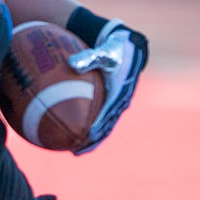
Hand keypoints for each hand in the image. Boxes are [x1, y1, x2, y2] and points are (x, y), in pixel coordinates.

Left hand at [65, 17, 148, 154]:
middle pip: (107, 125)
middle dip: (93, 139)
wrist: (128, 48)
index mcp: (119, 91)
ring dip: (92, 140)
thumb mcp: (104, 51)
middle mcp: (120, 101)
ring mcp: (117, 104)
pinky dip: (90, 130)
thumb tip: (71, 63)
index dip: (99, 124)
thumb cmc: (113, 49)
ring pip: (104, 127)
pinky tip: (72, 137)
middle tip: (78, 150)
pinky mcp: (112, 104)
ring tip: (76, 151)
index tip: (87, 135)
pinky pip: (100, 120)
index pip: (109, 112)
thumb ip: (89, 58)